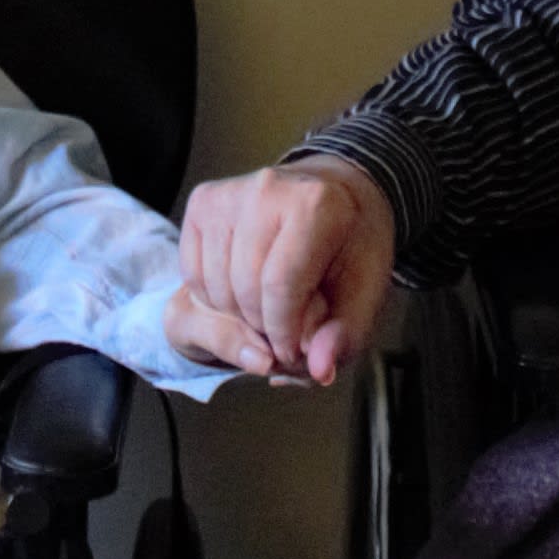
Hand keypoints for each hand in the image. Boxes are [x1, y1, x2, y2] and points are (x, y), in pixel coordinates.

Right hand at [175, 155, 396, 388]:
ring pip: (216, 287)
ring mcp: (229, 193)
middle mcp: (268, 189)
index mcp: (317, 204)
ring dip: (239, 317)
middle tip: (285, 332)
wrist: (332, 195)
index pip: (281, 287)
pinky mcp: (203, 201)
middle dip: (263, 329)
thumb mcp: (365, 293)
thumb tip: (319, 368)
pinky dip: (216, 299)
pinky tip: (244, 292)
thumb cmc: (348, 244)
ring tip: (269, 310)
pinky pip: (193, 275)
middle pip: (246, 290)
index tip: (293, 351)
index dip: (284, 334)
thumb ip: (344, 335)